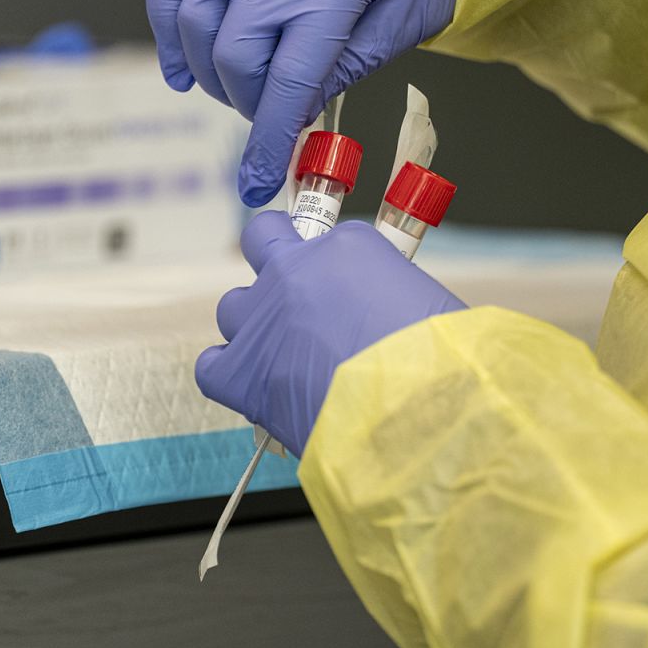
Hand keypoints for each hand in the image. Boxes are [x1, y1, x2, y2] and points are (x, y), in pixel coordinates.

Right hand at [146, 0, 462, 206]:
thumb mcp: (411, 15)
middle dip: (250, 105)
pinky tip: (183, 58)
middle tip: (275, 114)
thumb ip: (350, 65)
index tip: (255, 183)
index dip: (268, 140)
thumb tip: (297, 110)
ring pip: (196, 21)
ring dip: (211, 72)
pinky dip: (166, 18)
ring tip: (242, 87)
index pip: (287, 81)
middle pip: (235, 56)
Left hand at [197, 210, 466, 456]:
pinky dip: (227, 370)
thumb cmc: (436, 358)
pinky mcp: (241, 371)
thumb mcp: (425, 301)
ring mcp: (261, 319)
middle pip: (262, 240)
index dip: (335, 264)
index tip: (344, 285)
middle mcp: (294, 271)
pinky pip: (212, 363)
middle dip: (275, 258)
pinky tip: (253, 381)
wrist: (410, 409)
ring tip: (284, 352)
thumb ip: (390, 296)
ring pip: (234, 305)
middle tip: (297, 290)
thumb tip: (381, 317)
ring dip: (253, 322)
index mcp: (345, 246)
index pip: (328, 238)